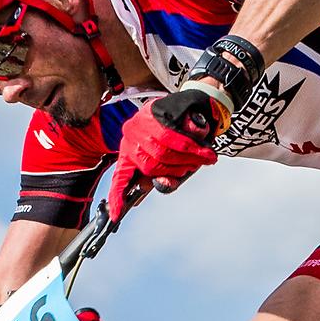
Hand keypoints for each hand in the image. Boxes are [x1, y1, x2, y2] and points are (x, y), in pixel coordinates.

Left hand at [106, 89, 224, 218]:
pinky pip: (176, 140)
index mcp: (129, 151)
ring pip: (163, 154)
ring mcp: (140, 124)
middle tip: (192, 167)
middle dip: (176, 170)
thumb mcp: (171, 157)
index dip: (117, 195)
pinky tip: (205, 154)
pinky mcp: (156, 114)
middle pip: (150, 166)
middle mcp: (130, 137)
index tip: (114, 215)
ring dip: (187, 160)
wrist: (195, 105)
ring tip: (201, 158)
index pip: (120, 176)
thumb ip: (164, 175)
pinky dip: (193, 149)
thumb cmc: (181, 134)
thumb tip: (162, 184)